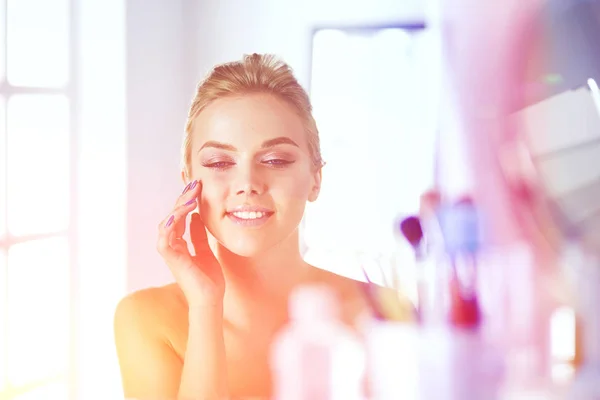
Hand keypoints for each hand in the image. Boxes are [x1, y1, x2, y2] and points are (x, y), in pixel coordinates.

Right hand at [157, 180, 224, 307]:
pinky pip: (165, 238)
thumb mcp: (206, 250)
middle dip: (183, 199)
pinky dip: (171, 224)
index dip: (186, 200)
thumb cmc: (209, 279)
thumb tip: (196, 216)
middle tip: (195, 185)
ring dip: (178, 207)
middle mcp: (172, 246)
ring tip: (191, 195)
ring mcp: (170, 252)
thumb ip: (198, 235)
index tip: (198, 186)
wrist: (211, 299)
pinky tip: (180, 212)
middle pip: (173, 216)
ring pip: (167, 223)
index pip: (179, 216)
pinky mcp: (172, 259)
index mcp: (179, 244)